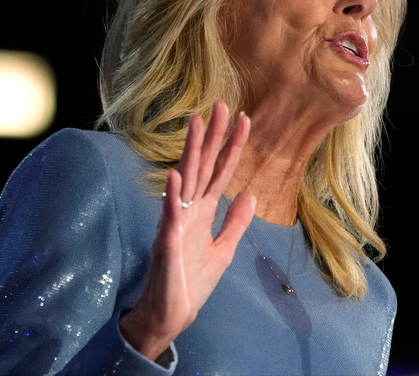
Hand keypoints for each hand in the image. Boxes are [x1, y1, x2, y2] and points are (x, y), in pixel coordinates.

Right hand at [120, 102, 254, 360]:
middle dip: (213, 137)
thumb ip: (236, 222)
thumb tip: (250, 194)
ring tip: (197, 124)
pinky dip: (173, 194)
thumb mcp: (224, 249)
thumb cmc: (193, 282)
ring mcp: (176, 222)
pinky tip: (175, 174)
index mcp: (204, 211)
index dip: (233, 146)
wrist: (172, 314)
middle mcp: (190, 209)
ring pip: (186, 179)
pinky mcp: (167, 241)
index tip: (245, 119)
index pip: (221, 171)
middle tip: (221, 105)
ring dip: (191, 152)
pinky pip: (170, 214)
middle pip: (203, 166)